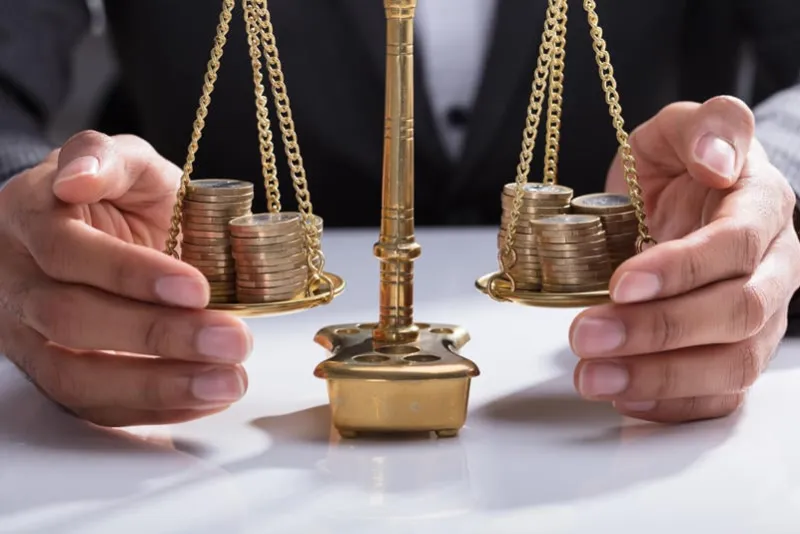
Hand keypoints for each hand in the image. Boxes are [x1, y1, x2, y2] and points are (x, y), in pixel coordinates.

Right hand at [0, 131, 251, 425]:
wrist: (95, 227)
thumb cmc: (117, 194)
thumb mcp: (123, 161)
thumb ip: (109, 158)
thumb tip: (80, 177)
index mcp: (30, 218)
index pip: (67, 252)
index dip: (131, 275)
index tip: (198, 289)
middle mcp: (15, 281)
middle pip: (71, 320)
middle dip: (157, 336)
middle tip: (233, 340)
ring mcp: (26, 335)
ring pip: (74, 378)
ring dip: (158, 387)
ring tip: (229, 381)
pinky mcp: (51, 373)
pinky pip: (92, 407)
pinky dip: (153, 409)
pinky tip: (207, 396)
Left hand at [570, 96, 799, 422]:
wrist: (681, 202)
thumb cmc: (679, 168)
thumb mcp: (680, 128)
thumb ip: (707, 126)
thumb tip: (718, 162)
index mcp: (763, 209)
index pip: (736, 246)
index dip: (681, 269)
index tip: (620, 283)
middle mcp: (774, 270)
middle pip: (736, 313)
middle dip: (658, 330)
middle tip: (587, 334)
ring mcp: (760, 320)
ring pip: (731, 364)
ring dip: (659, 377)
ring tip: (592, 376)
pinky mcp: (736, 354)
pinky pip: (720, 395)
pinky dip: (673, 404)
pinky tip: (623, 397)